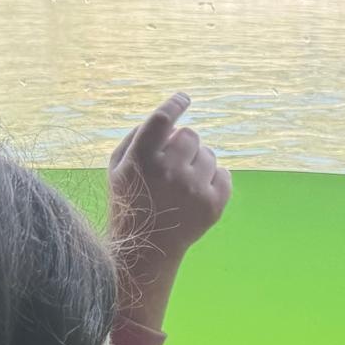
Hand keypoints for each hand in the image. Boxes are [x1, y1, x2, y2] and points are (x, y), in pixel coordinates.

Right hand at [109, 92, 231, 266]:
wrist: (147, 247)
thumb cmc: (131, 200)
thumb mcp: (118, 167)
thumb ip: (139, 136)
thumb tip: (170, 119)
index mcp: (142, 158)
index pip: (162, 119)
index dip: (174, 104)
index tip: (184, 98)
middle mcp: (169, 171)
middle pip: (191, 134)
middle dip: (184, 144)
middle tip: (174, 163)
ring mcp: (193, 188)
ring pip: (210, 154)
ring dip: (199, 163)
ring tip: (183, 184)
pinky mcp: (213, 204)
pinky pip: (225, 174)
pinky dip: (215, 179)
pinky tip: (198, 192)